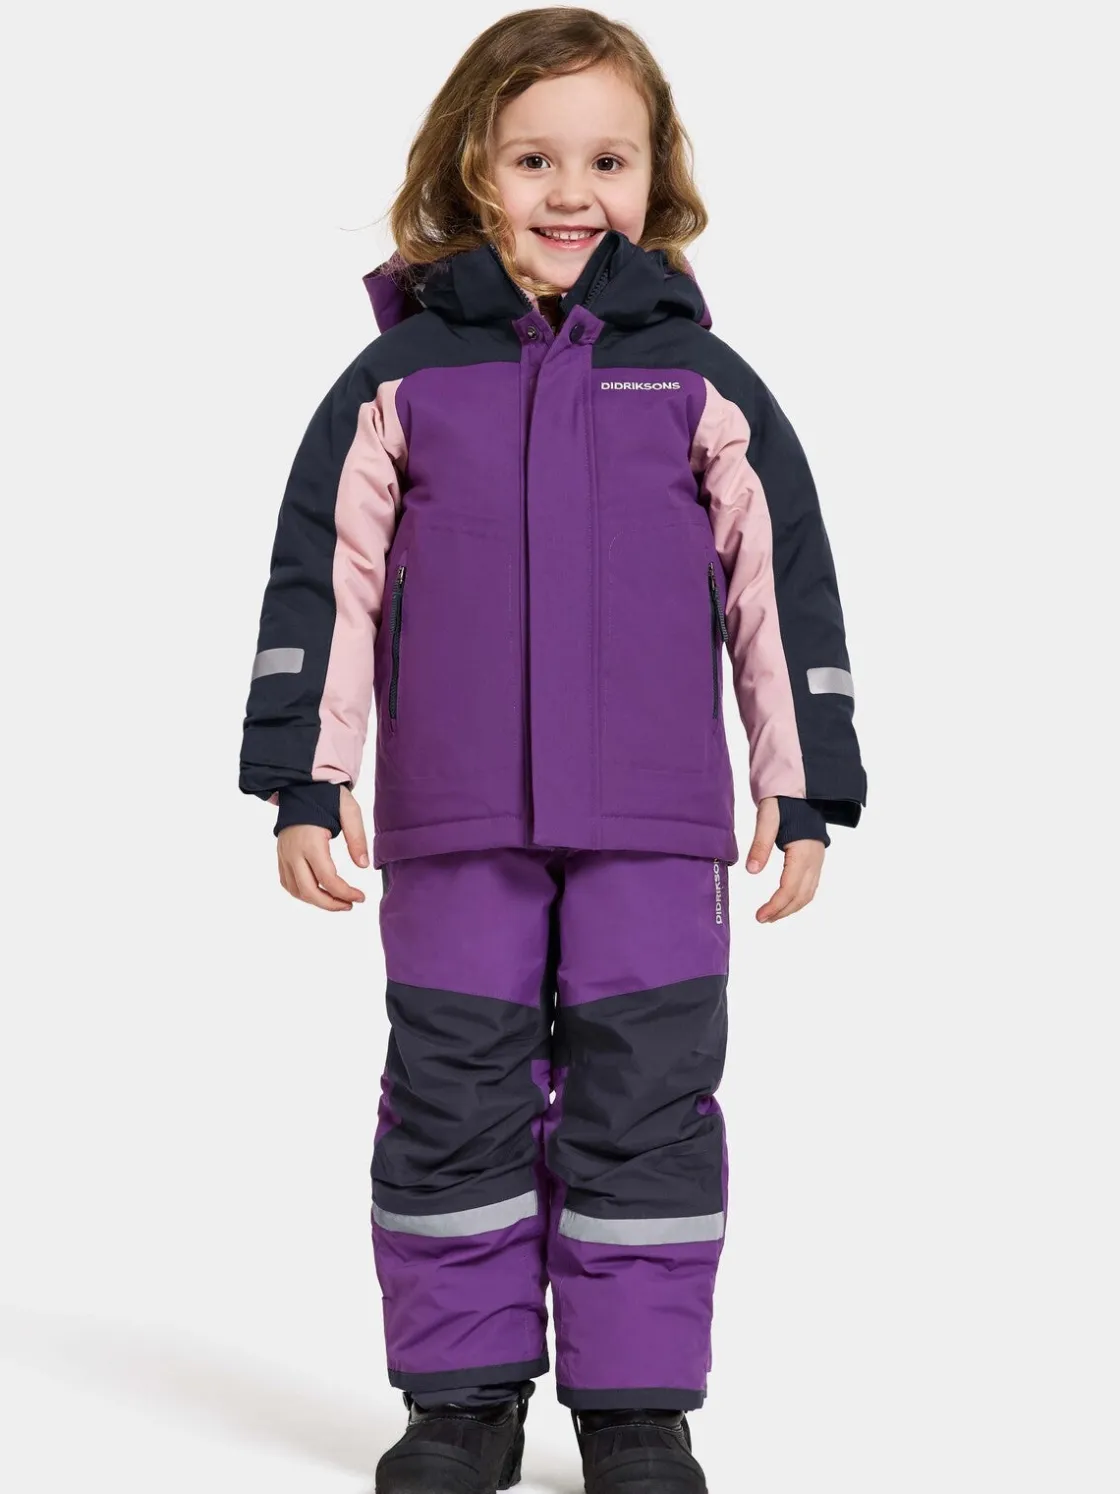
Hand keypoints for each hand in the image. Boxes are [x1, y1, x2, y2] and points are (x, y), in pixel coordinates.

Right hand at [277, 786, 368, 910]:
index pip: (327, 878)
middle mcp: (293, 851)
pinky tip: (320, 893)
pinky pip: (287, 883)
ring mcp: (284, 854)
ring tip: (338, 901)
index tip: (361, 897)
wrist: (301, 786)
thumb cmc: (327, 797)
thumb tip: (363, 865)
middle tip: (350, 905)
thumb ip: (357, 838)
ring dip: (317, 901)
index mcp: (311, 841)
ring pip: (296, 891)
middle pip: (309, 891)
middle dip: (331, 904)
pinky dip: (303, 893)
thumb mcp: (349, 811)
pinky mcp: (281, 855)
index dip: (345, 893)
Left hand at [745, 796, 824, 923]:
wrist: (800, 789)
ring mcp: (818, 860)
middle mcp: (815, 859)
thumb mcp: (766, 817)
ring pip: (808, 893)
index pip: (790, 887)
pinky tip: (784, 901)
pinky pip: (810, 886)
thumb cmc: (783, 801)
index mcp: (803, 851)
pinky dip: (797, 898)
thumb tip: (751, 871)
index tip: (759, 916)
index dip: (775, 905)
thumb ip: (759, 844)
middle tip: (761, 918)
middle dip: (782, 911)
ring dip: (790, 907)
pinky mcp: (816, 859)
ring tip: (770, 915)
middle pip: (801, 895)